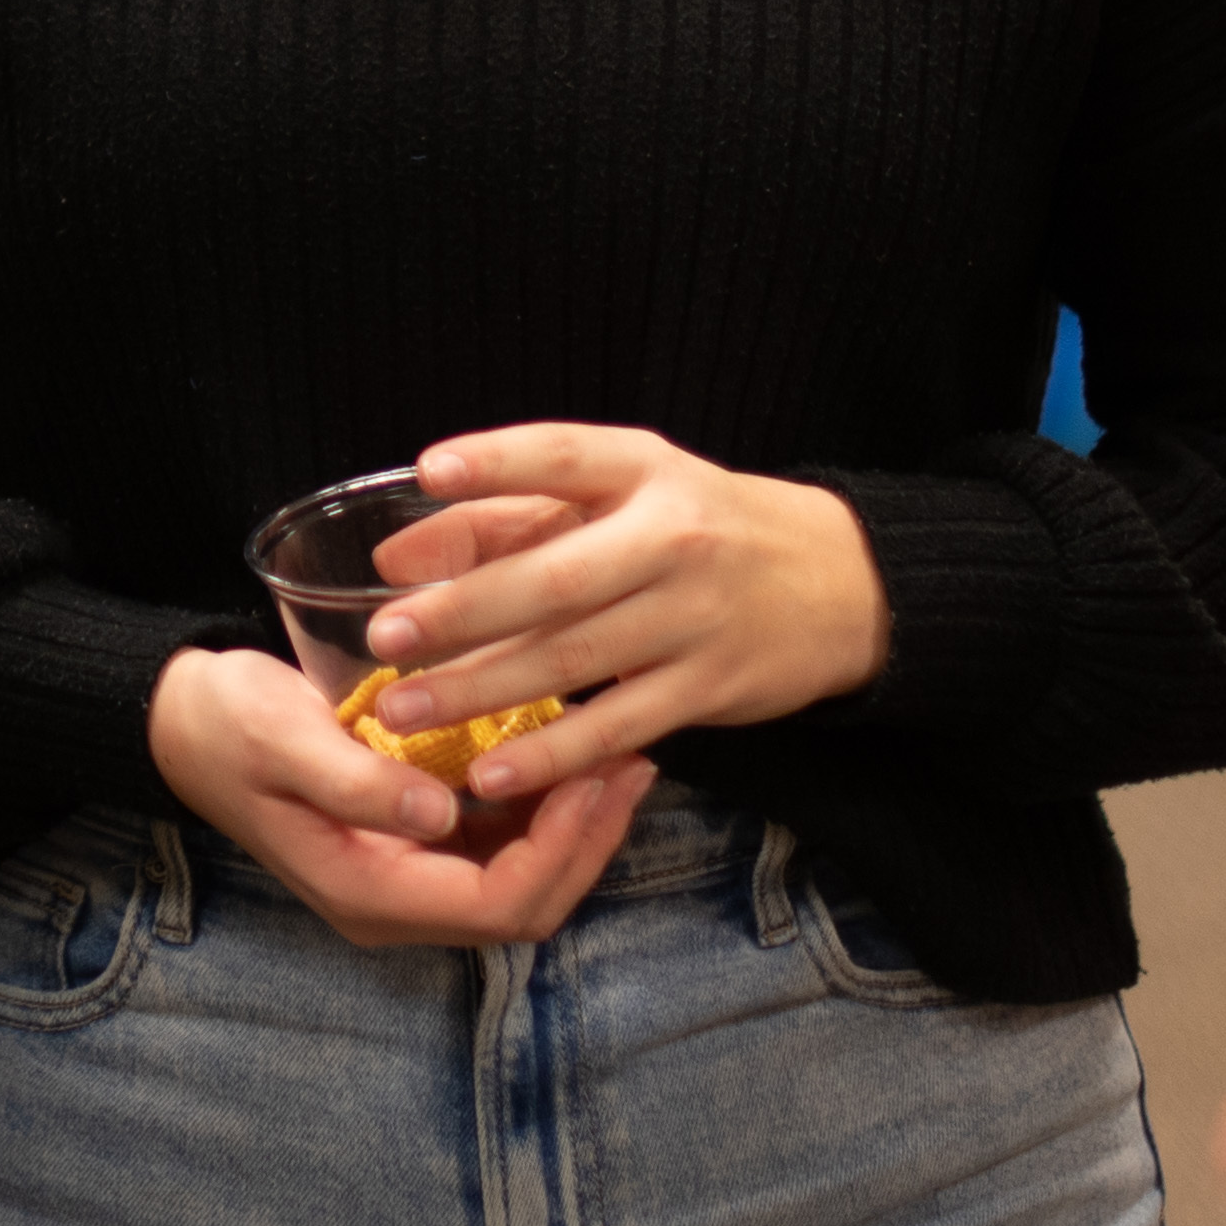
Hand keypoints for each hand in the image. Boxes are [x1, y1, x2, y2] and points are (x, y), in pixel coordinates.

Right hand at [145, 644, 652, 948]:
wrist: (180, 719)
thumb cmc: (227, 723)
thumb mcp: (282, 740)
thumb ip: (359, 784)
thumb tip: (440, 816)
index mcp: (366, 893)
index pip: (496, 903)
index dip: (559, 848)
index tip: (592, 774)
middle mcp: (394, 903)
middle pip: (524, 907)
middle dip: (587, 843)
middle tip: (632, 763)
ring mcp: (404, 879)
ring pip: (521, 883)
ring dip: (576, 830)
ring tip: (619, 757)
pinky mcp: (410, 845)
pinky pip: (499, 850)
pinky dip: (543, 812)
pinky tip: (566, 755)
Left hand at [353, 423, 886, 797]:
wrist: (839, 584)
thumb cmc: (700, 529)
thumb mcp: (622, 496)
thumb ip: (506, 516)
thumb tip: (395, 555)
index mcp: (645, 470)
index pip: (565, 454)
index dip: (497, 460)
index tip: (427, 471)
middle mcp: (672, 538)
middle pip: (554, 576)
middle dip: (462, 609)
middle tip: (385, 636)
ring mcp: (693, 617)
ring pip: (572, 658)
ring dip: (481, 689)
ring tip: (402, 711)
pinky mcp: (708, 687)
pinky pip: (616, 727)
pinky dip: (550, 755)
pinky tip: (490, 772)